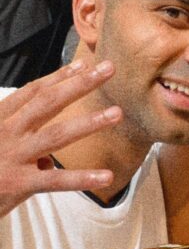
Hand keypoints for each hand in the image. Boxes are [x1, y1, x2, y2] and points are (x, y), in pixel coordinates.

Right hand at [0, 60, 120, 218]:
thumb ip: (20, 149)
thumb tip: (48, 162)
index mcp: (0, 121)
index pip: (32, 93)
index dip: (58, 77)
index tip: (83, 65)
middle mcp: (7, 133)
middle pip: (48, 103)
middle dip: (80, 84)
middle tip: (109, 69)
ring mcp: (14, 156)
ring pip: (56, 135)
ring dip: (88, 123)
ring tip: (117, 114)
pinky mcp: (18, 183)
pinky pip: (55, 180)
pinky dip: (82, 178)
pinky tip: (106, 176)